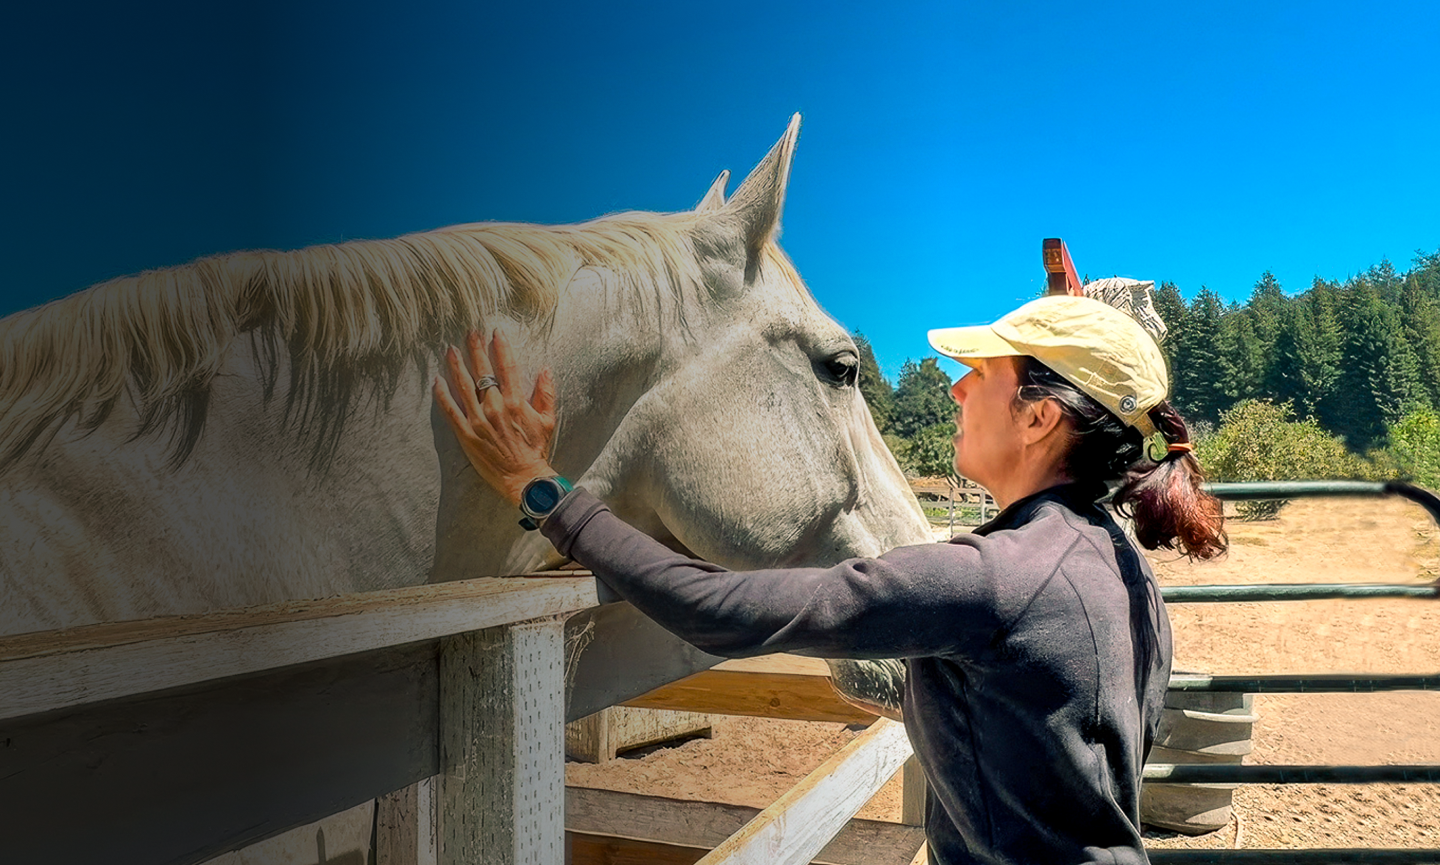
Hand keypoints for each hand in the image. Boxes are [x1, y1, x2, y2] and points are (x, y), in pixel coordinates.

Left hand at [433, 330, 557, 507]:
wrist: (524, 478)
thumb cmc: (536, 449)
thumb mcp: (547, 420)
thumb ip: (546, 393)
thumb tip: (545, 369)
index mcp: (516, 402)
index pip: (506, 367)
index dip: (500, 346)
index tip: (495, 331)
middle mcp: (496, 407)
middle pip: (482, 371)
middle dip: (475, 349)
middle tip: (469, 332)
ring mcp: (479, 420)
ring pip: (463, 386)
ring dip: (456, 366)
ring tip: (450, 349)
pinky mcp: (466, 434)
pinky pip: (450, 410)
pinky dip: (442, 394)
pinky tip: (436, 380)